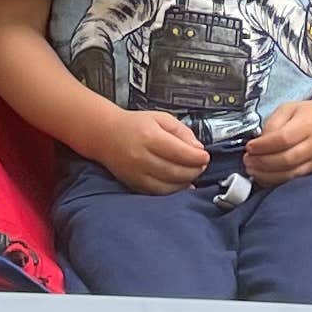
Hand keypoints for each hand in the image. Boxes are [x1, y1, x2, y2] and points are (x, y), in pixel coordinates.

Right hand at [96, 110, 211, 192]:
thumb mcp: (161, 118)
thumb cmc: (135, 125)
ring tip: (192, 173)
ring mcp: (136, 173)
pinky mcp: (133, 184)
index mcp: (149, 137)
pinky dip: (173, 190)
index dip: (197, 157)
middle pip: (176, 171)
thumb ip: (182, 132)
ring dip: (186, 182)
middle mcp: (141, 157)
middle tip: (201, 165)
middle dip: (194, 170)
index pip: (180, 152)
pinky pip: (158, 192)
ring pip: (168, 185)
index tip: (205, 156)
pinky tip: (181, 184)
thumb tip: (198, 149)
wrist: (105, 135)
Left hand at [244, 99, 311, 183]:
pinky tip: (264, 176)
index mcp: (308, 125)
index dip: (264, 145)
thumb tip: (260, 142)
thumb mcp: (288, 109)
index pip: (283, 138)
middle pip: (286, 159)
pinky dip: (276, 181)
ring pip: (290, 174)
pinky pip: (294, 180)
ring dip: (267, 175)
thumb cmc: (308, 114)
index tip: (249, 147)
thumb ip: (273, 123)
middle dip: (262, 162)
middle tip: (247, 160)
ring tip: (252, 169)